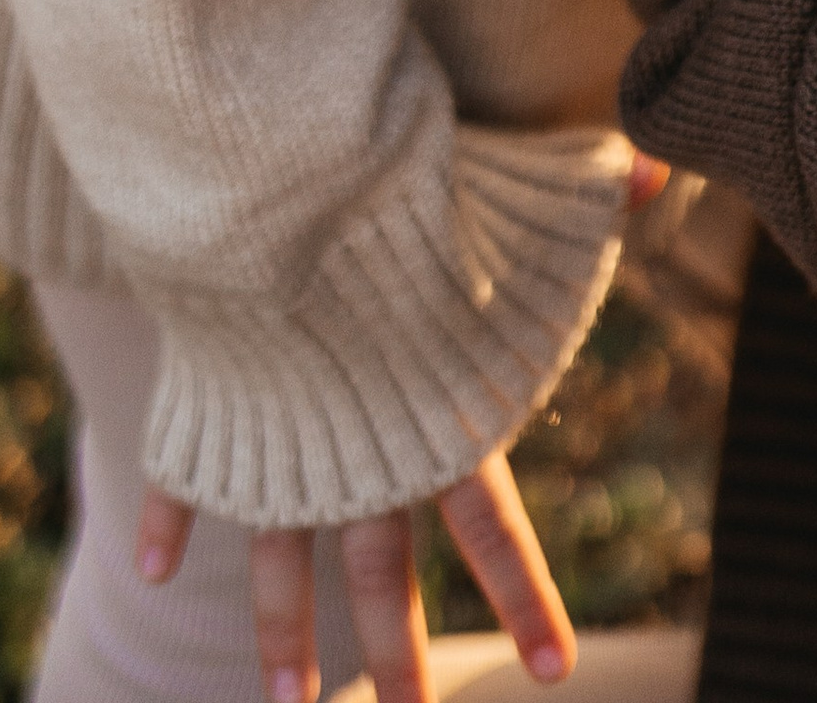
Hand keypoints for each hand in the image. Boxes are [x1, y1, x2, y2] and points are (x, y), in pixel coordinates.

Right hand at [129, 160, 664, 702]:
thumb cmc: (399, 183)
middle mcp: (358, 450)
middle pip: (381, 575)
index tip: (555, 673)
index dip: (524, 597)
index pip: (493, 526)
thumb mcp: (506, 188)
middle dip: (396, 655)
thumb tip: (660, 164)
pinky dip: (166, 521)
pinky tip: (157, 572)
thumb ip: (581, 193)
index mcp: (437, 414)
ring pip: (280, 563)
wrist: (269, 184)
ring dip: (284, 636)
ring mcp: (276, 440)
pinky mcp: (208, 407)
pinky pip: (181, 479)